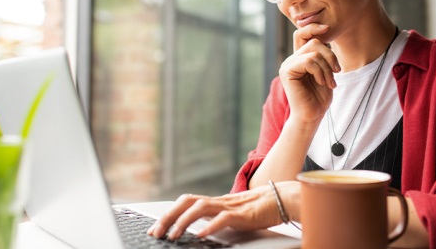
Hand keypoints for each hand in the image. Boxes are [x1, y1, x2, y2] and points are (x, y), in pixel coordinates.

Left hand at [147, 181, 299, 239]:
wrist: (280, 199)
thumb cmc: (257, 210)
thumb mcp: (230, 215)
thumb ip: (214, 219)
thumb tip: (196, 229)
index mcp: (213, 202)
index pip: (184, 203)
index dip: (167, 214)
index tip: (154, 229)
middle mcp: (218, 201)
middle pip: (186, 202)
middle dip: (168, 216)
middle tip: (156, 232)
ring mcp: (229, 206)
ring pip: (200, 208)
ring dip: (183, 221)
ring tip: (173, 236)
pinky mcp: (242, 214)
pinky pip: (223, 218)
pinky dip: (210, 226)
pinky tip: (200, 235)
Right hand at [279, 24, 339, 123]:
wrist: (312, 115)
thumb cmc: (320, 96)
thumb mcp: (325, 71)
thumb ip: (323, 55)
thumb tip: (325, 34)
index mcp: (299, 57)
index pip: (302, 34)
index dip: (313, 27)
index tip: (327, 27)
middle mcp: (291, 59)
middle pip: (314, 42)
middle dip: (330, 56)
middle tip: (336, 72)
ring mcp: (287, 64)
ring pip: (313, 51)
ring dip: (327, 67)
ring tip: (329, 82)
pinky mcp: (287, 71)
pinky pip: (308, 61)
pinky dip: (320, 71)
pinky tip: (322, 82)